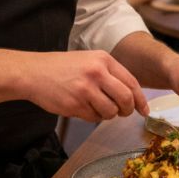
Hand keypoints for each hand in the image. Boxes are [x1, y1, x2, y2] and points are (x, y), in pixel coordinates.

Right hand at [23, 51, 147, 122]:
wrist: (33, 72)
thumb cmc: (62, 67)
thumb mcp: (89, 61)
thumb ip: (109, 75)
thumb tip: (131, 96)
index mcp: (103, 59)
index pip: (131, 82)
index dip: (140, 99)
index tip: (144, 110)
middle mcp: (97, 72)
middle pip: (125, 98)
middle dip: (127, 110)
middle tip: (122, 113)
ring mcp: (86, 89)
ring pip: (111, 111)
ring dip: (107, 114)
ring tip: (96, 107)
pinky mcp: (75, 104)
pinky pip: (94, 118)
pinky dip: (92, 116)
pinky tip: (82, 107)